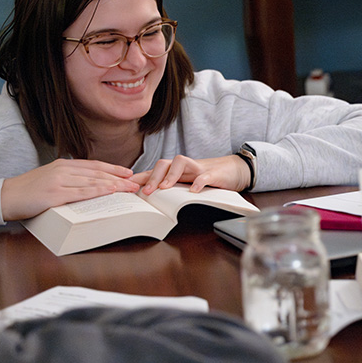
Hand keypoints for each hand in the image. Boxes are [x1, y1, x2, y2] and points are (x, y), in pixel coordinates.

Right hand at [0, 158, 139, 220]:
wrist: (5, 196)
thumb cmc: (28, 191)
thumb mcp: (51, 179)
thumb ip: (68, 179)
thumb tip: (88, 184)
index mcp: (63, 165)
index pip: (94, 166)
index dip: (113, 168)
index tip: (129, 172)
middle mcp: (63, 170)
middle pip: (97, 173)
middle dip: (119, 177)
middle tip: (137, 182)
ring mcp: (59, 181)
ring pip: (92, 181)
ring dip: (114, 184)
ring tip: (130, 188)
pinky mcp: (54, 194)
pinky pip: (81, 192)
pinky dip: (98, 191)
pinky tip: (110, 191)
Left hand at [132, 155, 251, 193]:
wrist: (235, 168)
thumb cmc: (209, 177)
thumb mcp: (190, 183)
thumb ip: (174, 188)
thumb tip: (153, 199)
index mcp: (178, 171)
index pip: (155, 170)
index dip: (141, 176)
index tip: (126, 185)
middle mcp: (186, 167)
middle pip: (164, 163)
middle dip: (153, 176)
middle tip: (146, 191)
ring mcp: (200, 168)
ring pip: (181, 162)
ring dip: (171, 175)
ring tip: (166, 188)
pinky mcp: (214, 173)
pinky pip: (205, 175)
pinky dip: (199, 182)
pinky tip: (194, 190)